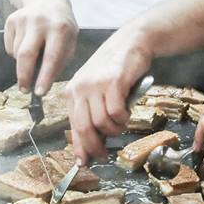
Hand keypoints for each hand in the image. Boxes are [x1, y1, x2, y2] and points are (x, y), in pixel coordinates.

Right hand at [3, 0, 77, 96]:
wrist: (48, 1)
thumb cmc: (62, 28)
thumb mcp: (70, 42)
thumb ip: (60, 61)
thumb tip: (43, 84)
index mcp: (60, 28)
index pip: (51, 57)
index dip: (45, 77)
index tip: (40, 92)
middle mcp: (40, 22)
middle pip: (26, 54)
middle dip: (24, 76)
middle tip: (24, 90)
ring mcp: (23, 19)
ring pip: (17, 53)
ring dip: (23, 62)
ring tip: (35, 53)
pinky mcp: (11, 20)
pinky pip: (9, 47)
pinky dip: (16, 52)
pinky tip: (26, 42)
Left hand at [66, 29, 154, 163]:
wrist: (131, 41)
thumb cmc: (115, 68)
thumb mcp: (96, 88)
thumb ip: (91, 112)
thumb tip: (91, 144)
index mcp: (72, 91)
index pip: (73, 125)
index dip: (79, 147)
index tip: (84, 162)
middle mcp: (80, 88)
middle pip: (84, 128)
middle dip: (95, 146)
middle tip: (105, 155)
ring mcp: (96, 85)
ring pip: (101, 122)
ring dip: (114, 129)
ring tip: (121, 124)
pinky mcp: (113, 82)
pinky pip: (116, 112)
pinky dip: (123, 118)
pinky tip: (126, 113)